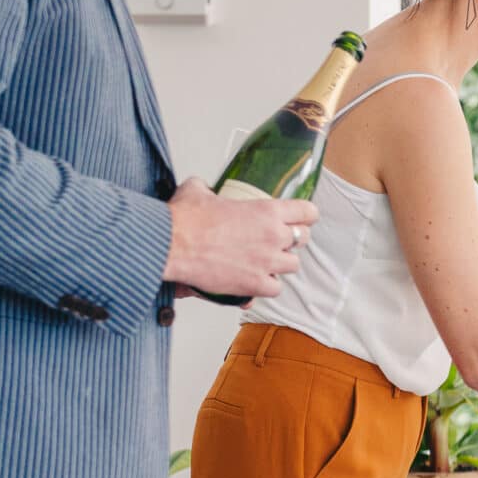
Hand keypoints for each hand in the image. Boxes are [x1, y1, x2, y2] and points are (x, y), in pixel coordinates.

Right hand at [162, 179, 316, 299]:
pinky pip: (275, 289)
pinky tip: (255, 281)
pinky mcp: (255, 283)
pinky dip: (267, 286)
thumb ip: (208, 188)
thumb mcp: (198, 190)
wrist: (170, 244)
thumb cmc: (183, 219)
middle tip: (276, 241)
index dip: (305, 216)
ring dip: (281, 264)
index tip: (301, 219)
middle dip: (291, 240)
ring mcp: (267, 261)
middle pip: (303, 239)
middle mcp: (273, 236)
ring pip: (293, 265)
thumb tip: (203, 188)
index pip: (307, 212)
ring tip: (264, 262)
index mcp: (267, 210)